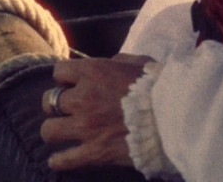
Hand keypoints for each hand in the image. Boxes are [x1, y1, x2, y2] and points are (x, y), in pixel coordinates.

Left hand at [39, 54, 151, 170]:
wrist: (173, 117)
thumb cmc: (159, 86)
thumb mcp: (140, 63)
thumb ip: (119, 61)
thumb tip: (110, 64)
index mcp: (93, 73)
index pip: (59, 72)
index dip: (65, 79)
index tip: (71, 85)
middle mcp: (83, 98)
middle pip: (48, 101)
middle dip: (56, 105)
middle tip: (67, 111)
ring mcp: (86, 127)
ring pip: (49, 131)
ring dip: (54, 131)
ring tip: (62, 134)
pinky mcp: (94, 152)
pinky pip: (64, 160)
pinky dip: (59, 161)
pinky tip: (58, 161)